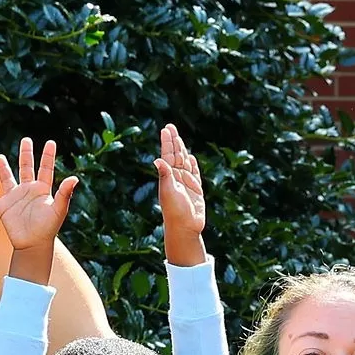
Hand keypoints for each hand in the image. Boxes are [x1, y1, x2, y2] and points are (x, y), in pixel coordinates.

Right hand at [0, 136, 77, 258]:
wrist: (33, 245)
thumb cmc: (48, 229)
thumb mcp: (58, 210)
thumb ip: (64, 193)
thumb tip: (75, 178)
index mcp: (42, 190)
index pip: (45, 169)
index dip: (47, 156)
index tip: (50, 142)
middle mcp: (28, 191)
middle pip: (26, 168)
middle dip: (26, 154)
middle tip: (25, 140)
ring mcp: (14, 199)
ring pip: (7, 179)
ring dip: (3, 169)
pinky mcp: (3, 209)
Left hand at [154, 124, 207, 266]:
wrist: (185, 227)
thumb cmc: (175, 210)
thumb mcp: (168, 191)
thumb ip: (165, 175)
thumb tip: (158, 160)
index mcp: (168, 176)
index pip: (168, 155)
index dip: (167, 142)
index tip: (166, 129)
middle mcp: (176, 178)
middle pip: (176, 155)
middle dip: (174, 141)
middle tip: (170, 127)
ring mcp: (186, 183)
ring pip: (184, 162)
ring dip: (182, 150)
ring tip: (179, 139)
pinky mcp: (196, 190)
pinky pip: (194, 174)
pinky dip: (193, 165)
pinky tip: (190, 158)